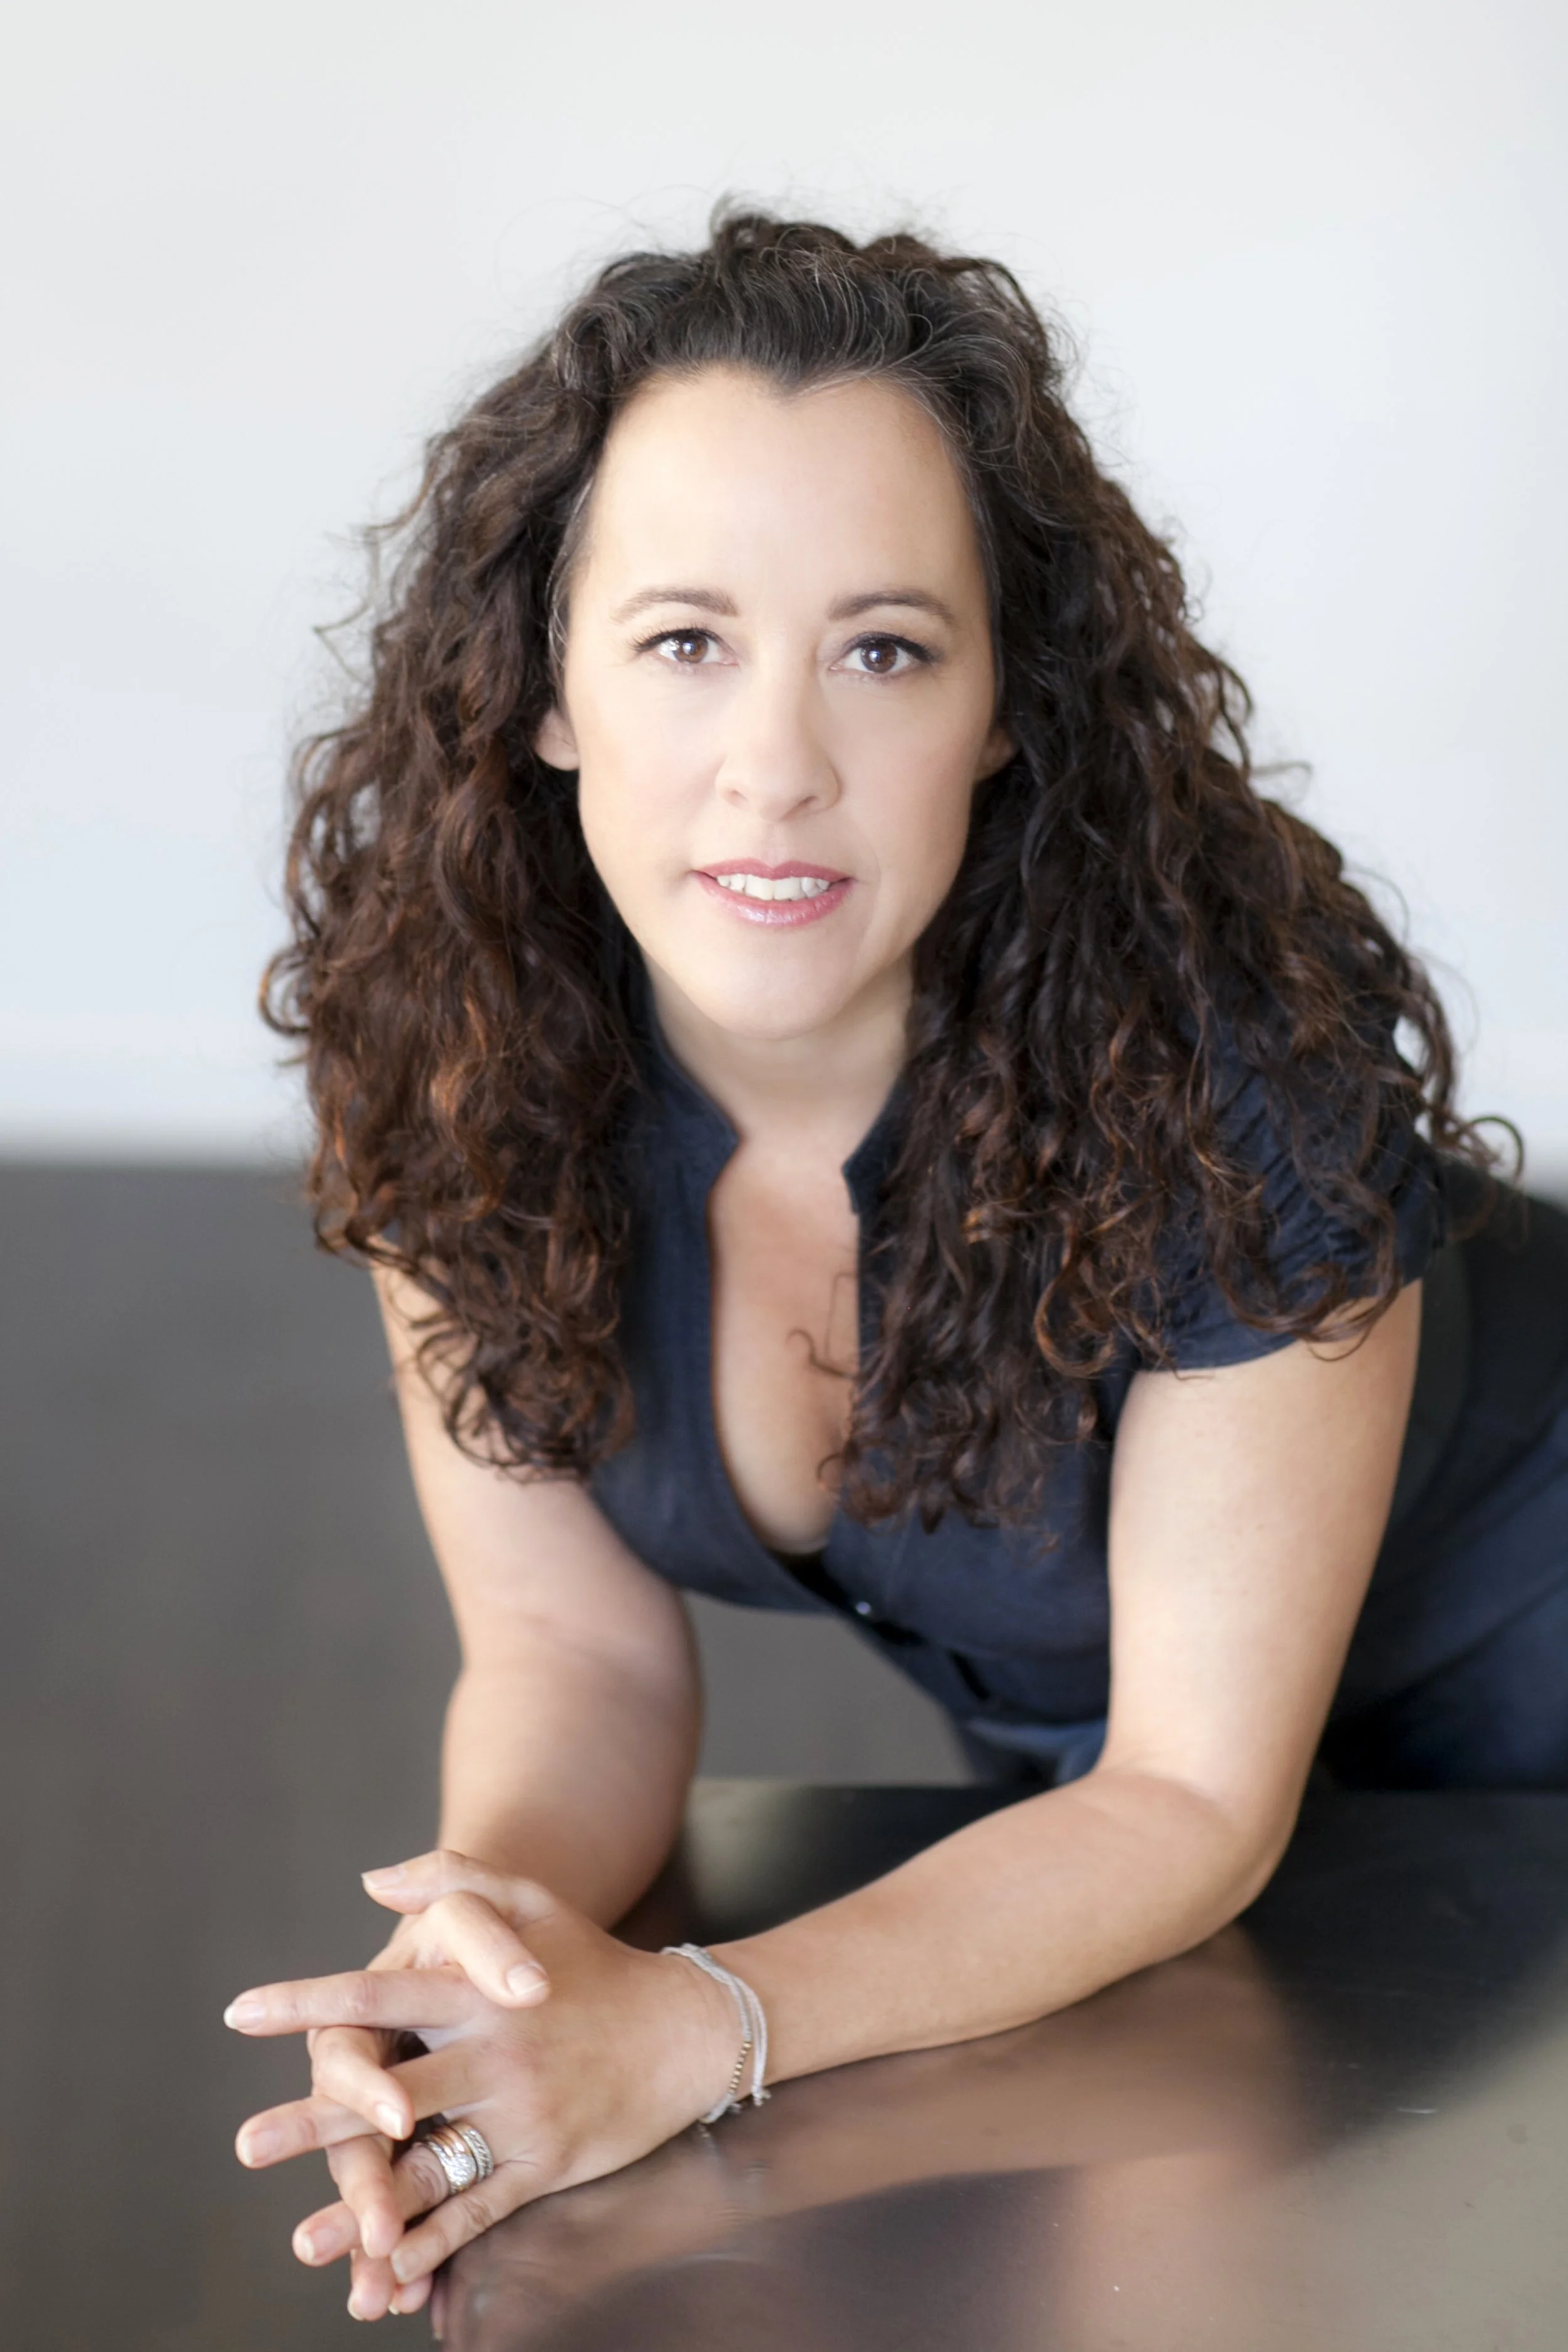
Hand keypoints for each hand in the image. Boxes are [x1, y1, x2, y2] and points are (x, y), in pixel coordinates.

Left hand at [227, 1853, 739, 2322]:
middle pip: (392, 2094)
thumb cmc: (595, 1961)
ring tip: (303, 2242)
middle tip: (247, 2143)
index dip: (309, 2002)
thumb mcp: (533, 1901)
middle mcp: (495, 2056)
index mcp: (478, 1994)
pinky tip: (389, 2269)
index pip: (379, 1996)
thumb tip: (373, 1881)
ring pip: (429, 2168)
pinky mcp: (547, 2166)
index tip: (243, 2013)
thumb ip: (454, 1882)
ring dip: (364, 2206)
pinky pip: (479, 2212)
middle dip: (315, 2121)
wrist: (686, 2029)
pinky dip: (434, 2244)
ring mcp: (521, 2117)